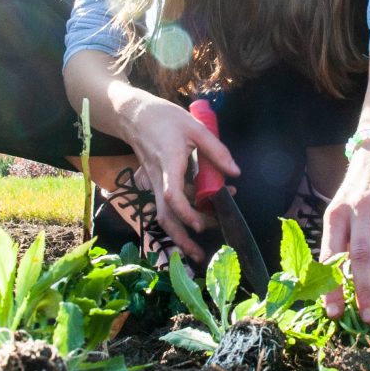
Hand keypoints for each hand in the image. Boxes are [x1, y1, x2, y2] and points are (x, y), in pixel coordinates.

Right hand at [119, 94, 238, 264]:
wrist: (134, 115)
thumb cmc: (165, 118)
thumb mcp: (195, 127)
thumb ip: (216, 150)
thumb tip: (235, 173)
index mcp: (169, 162)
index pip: (171, 194)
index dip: (185, 212)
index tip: (199, 225)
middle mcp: (158, 178)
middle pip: (164, 215)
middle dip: (179, 239)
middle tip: (198, 255)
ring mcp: (154, 182)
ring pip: (163, 215)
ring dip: (178, 235)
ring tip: (197, 251)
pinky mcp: (155, 182)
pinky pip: (166, 205)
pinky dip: (181, 217)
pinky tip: (197, 220)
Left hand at [321, 140, 369, 323]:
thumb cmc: (359, 188)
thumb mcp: (341, 208)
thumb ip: (339, 241)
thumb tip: (334, 286)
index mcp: (337, 213)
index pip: (331, 254)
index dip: (332, 285)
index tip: (335, 314)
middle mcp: (361, 209)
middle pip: (362, 255)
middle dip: (365, 291)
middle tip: (369, 319)